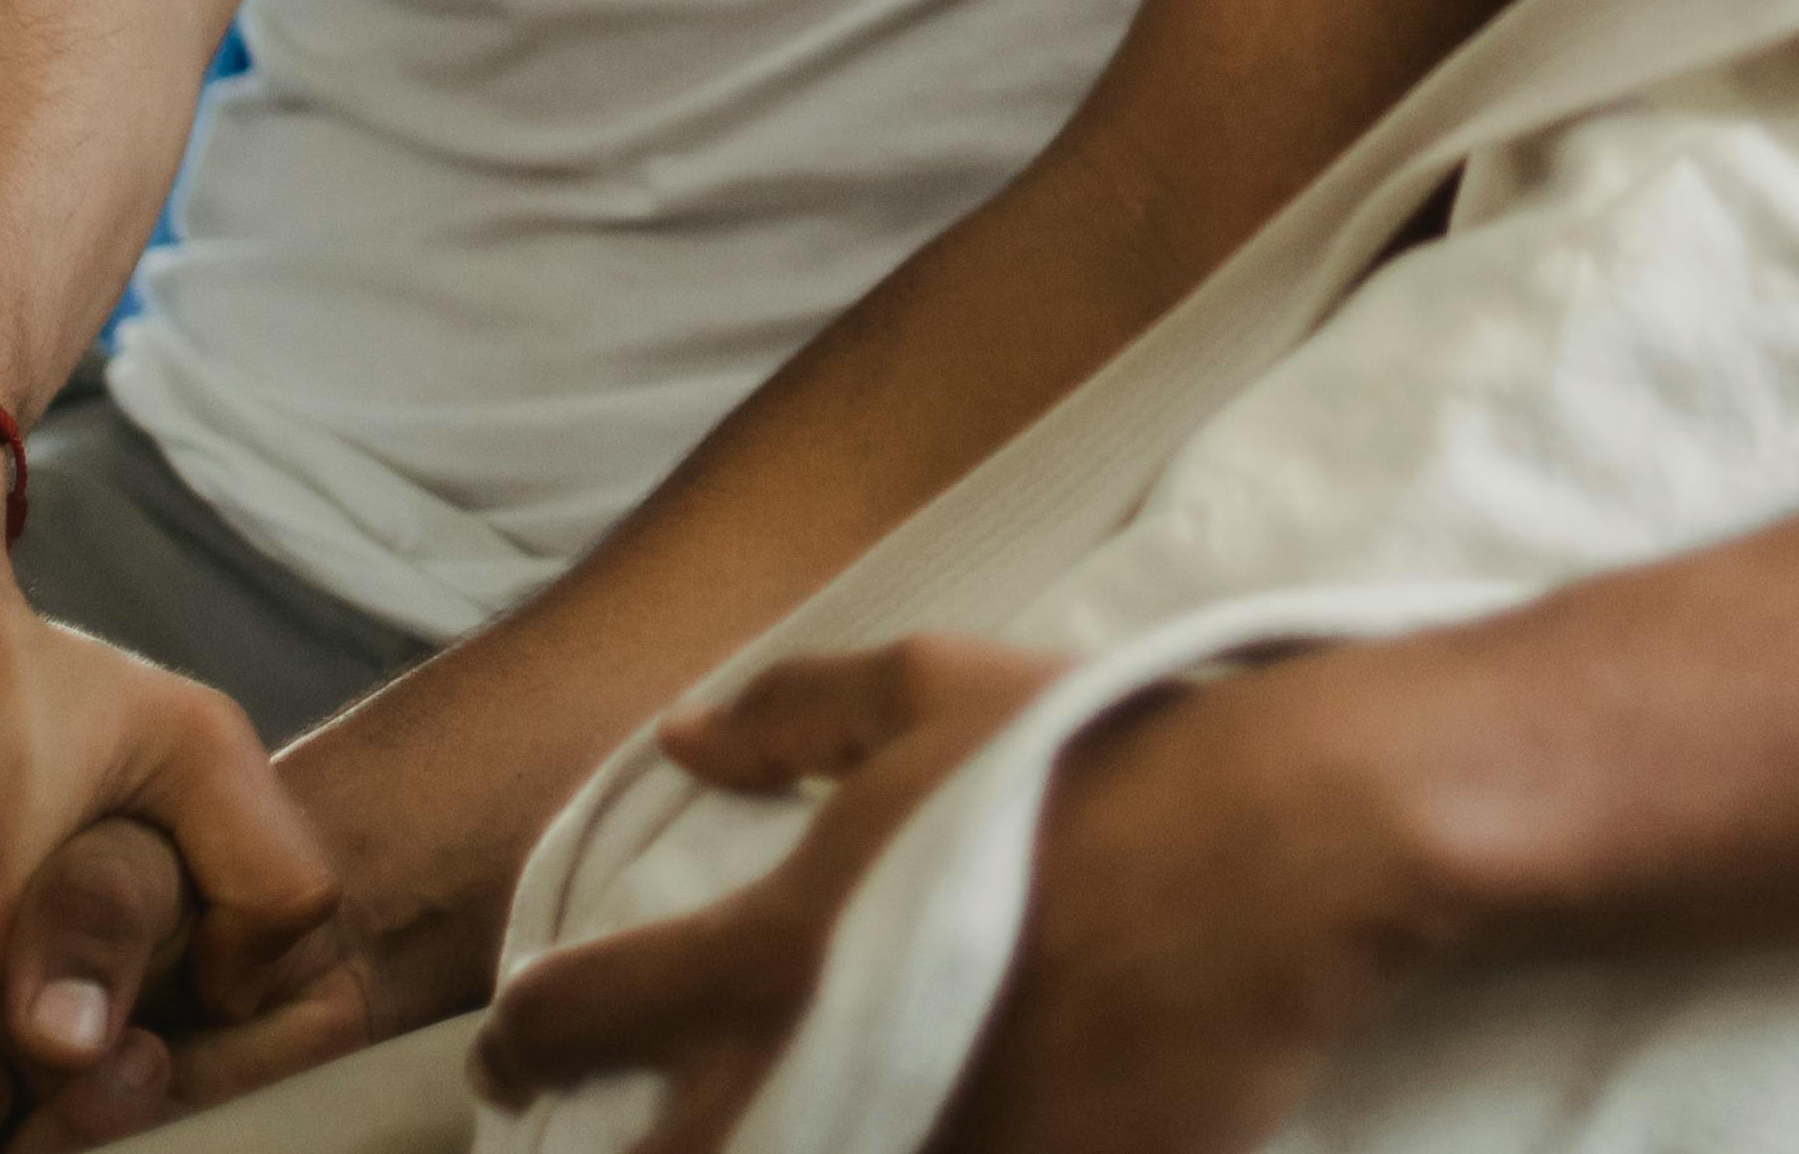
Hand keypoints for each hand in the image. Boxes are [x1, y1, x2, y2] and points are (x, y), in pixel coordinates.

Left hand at [470, 640, 1068, 1153]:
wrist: (1281, 855)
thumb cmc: (1103, 757)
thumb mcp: (936, 689)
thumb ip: (795, 714)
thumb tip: (685, 735)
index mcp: (771, 952)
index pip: (573, 1019)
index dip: (521, 1039)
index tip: (517, 1046)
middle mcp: (811, 1078)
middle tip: (629, 1137)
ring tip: (774, 1134)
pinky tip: (898, 1141)